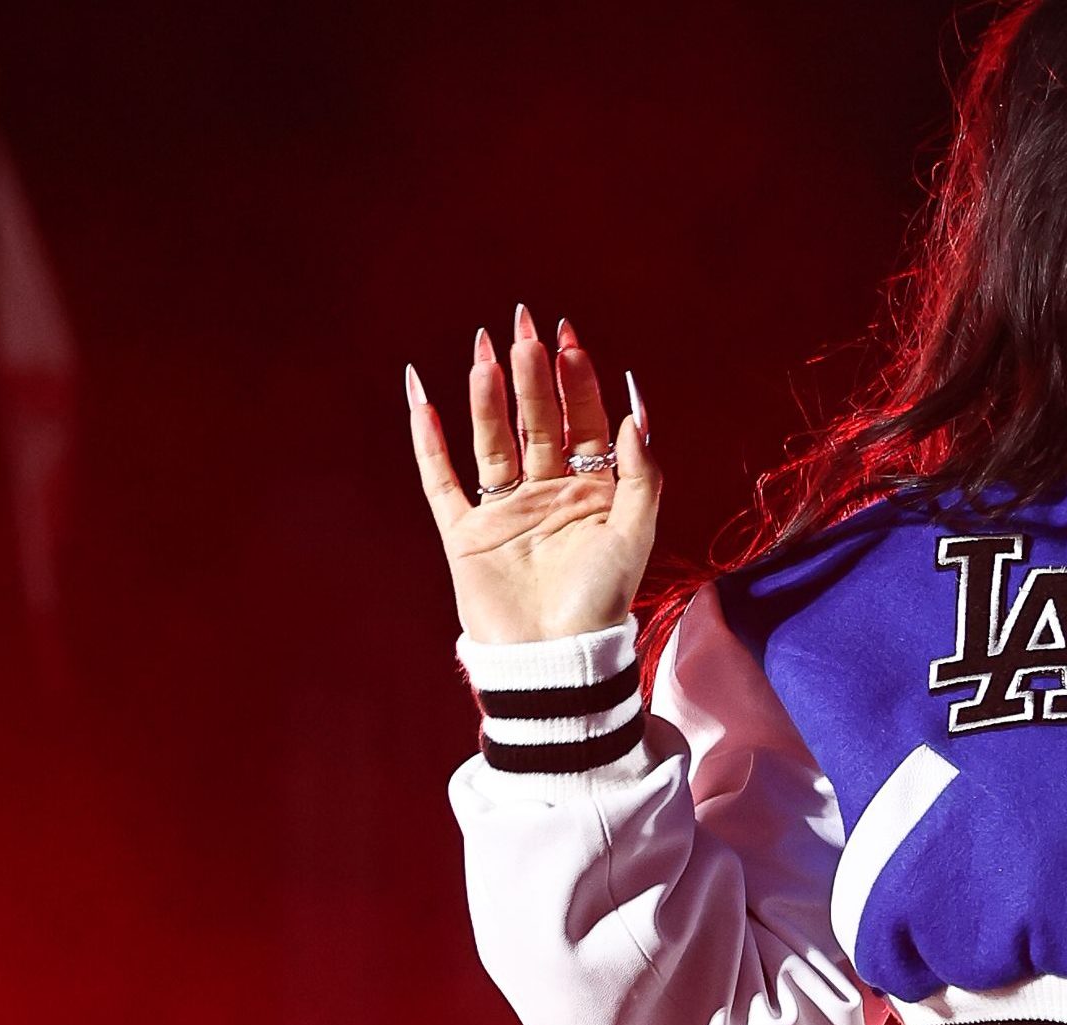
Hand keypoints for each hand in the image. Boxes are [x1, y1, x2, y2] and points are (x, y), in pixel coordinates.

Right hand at [405, 307, 659, 645]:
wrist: (555, 657)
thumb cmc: (602, 602)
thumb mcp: (635, 534)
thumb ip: (642, 475)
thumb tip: (633, 414)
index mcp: (592, 494)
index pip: (584, 423)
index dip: (576, 380)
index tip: (568, 337)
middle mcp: (548, 495)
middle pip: (537, 421)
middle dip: (532, 374)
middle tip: (525, 325)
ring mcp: (505, 511)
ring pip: (494, 440)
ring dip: (489, 397)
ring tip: (486, 351)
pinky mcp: (465, 533)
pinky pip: (442, 479)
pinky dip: (430, 442)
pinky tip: (424, 398)